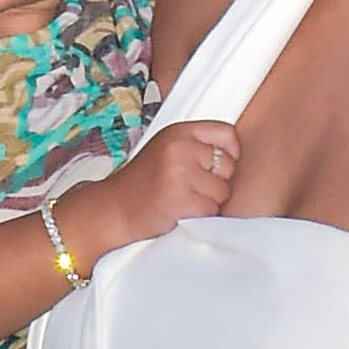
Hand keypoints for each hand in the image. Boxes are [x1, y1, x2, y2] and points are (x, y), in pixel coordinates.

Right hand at [79, 119, 237, 249]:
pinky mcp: (182, 201)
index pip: (227, 133)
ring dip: (208, 202)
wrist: (113, 208)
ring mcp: (181, 175)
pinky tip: (179, 212)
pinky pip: (211, 211)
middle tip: (189, 187)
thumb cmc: (142, 183)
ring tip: (182, 199)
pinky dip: (199, 216)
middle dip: (216, 182)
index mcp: (178, 132)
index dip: (228, 153)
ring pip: (223, 192)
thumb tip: (235, 153)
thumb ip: (196, 146)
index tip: (215, 166)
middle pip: (229, 167)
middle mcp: (180, 149)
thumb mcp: (166, 150)